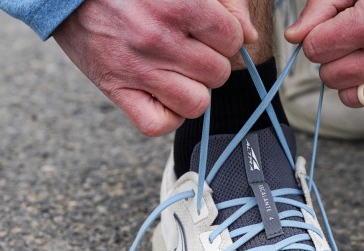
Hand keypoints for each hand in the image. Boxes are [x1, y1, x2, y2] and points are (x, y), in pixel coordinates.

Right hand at [54, 0, 256, 135]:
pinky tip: (163, 94)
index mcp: (178, 4)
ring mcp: (137, 68)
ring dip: (194, 90)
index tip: (210, 31)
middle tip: (190, 49)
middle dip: (210, 62)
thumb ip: (222, 1)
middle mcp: (158, 39)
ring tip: (178, 72)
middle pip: (217, 73)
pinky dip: (167, 116)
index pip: (232, 39)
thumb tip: (246, 36)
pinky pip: (158, 125)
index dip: (227, 36)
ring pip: (197, 103)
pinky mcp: (116, 90)